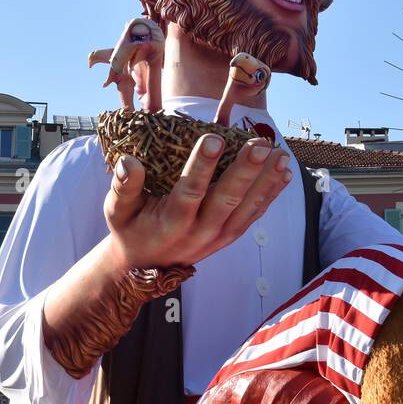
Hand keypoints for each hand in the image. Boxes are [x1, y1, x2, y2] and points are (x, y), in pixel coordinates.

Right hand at [103, 133, 290, 270]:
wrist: (146, 265)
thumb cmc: (131, 228)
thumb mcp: (117, 211)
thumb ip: (123, 187)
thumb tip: (127, 161)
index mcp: (170, 223)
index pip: (189, 192)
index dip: (202, 166)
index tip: (214, 138)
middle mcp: (199, 232)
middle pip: (226, 200)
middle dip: (245, 171)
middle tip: (259, 145)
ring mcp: (219, 236)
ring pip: (247, 208)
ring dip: (266, 181)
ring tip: (281, 155)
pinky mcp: (231, 235)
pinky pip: (255, 215)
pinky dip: (271, 194)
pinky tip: (285, 173)